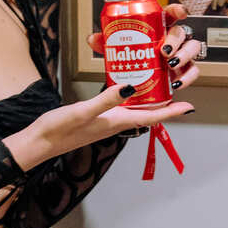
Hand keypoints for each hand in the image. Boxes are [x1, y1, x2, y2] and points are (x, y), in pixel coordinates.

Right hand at [6, 83, 193, 172]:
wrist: (38, 143)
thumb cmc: (58, 129)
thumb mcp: (83, 111)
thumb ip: (106, 100)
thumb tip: (130, 87)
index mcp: (115, 122)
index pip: (150, 118)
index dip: (171, 112)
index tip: (189, 106)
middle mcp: (114, 123)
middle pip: (146, 114)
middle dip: (164, 103)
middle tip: (178, 87)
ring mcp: (105, 122)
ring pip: (134, 110)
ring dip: (148, 100)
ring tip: (159, 84)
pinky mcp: (95, 118)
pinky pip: (119, 107)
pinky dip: (128, 97)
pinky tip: (126, 87)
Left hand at [88, 2, 202, 94]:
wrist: (135, 79)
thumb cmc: (131, 57)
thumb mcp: (117, 48)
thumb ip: (106, 42)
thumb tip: (93, 38)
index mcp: (160, 26)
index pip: (171, 14)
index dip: (178, 10)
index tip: (179, 12)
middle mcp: (173, 39)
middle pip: (182, 32)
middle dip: (176, 41)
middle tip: (164, 51)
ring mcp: (181, 54)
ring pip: (192, 50)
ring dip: (184, 57)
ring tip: (171, 65)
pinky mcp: (183, 71)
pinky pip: (192, 72)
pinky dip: (187, 78)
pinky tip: (176, 83)